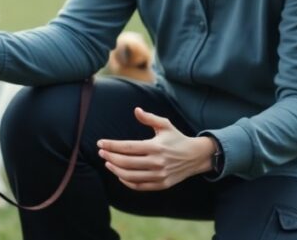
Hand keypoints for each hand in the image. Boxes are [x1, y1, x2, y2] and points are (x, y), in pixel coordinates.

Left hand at [97, 107, 216, 190]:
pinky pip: (139, 186)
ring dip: (115, 170)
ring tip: (108, 163)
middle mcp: (156, 162)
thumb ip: (149, 118)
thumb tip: (136, 110)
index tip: (100, 143)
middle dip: (110, 157)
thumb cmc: (177, 138)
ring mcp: (159, 175)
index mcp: (155, 146)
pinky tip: (120, 175)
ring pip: (130, 176)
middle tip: (101, 152)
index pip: (127, 147)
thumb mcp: (165, 125)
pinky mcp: (161, 184)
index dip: (111, 145)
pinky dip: (127, 182)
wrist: (196, 156)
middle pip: (126, 162)